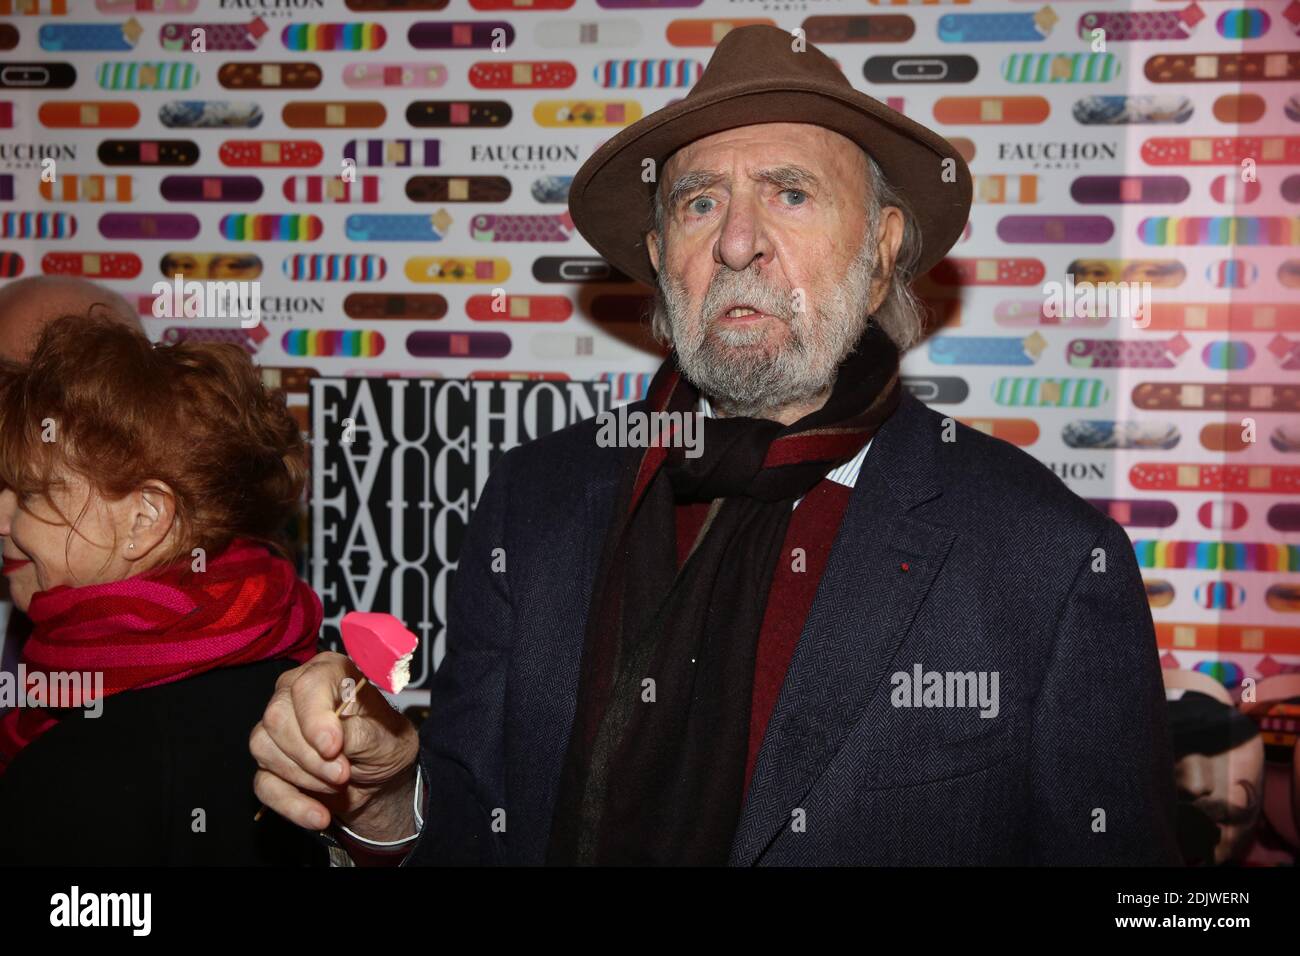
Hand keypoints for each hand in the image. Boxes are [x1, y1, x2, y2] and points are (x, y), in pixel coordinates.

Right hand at [251, 651, 420, 839]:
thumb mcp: (387, 738)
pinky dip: (293, 804)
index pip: (307, 686)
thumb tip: (331, 738)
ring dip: (305, 777)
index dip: (315, 719)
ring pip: (264, 748)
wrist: (379, 779)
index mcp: (329, 673)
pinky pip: (263, 783)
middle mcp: (295, 692)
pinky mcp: (269, 762)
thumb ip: (360, 733)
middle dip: (311, 755)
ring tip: (340, 784)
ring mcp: (277, 727)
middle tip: (344, 774)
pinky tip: (319, 815)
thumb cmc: (385, 744)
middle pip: (277, 718)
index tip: (333, 748)